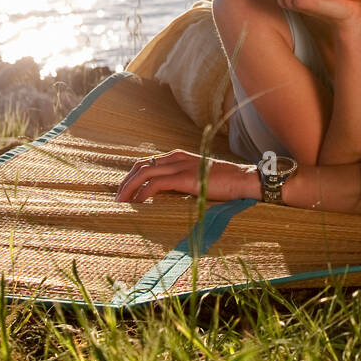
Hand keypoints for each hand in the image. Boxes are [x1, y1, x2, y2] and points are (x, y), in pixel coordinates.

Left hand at [114, 150, 258, 204]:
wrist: (242, 180)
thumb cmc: (223, 183)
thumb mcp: (197, 178)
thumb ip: (181, 182)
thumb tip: (164, 196)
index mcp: (177, 156)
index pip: (147, 163)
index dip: (132, 176)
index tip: (124, 192)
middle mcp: (175, 157)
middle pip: (140, 165)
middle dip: (125, 182)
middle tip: (117, 199)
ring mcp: (180, 166)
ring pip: (144, 173)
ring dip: (129, 188)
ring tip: (121, 202)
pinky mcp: (185, 178)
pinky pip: (155, 185)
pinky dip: (143, 194)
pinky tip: (138, 204)